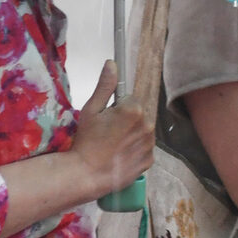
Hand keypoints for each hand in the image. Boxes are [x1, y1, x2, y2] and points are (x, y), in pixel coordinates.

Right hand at [71, 61, 154, 198]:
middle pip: (139, 114)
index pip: (130, 99)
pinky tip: (121, 155)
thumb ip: (105, 86)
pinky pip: (144, 147)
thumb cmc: (86, 141)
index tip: (107, 118)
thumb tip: (112, 63)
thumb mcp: (91, 110)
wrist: (87, 174)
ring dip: (132, 133)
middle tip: (108, 132)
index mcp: (134, 109)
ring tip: (114, 145)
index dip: (117, 107)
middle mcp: (148, 125)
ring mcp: (150, 144)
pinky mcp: (150, 160)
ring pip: (143, 130)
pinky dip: (135, 149)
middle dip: (126, 119)